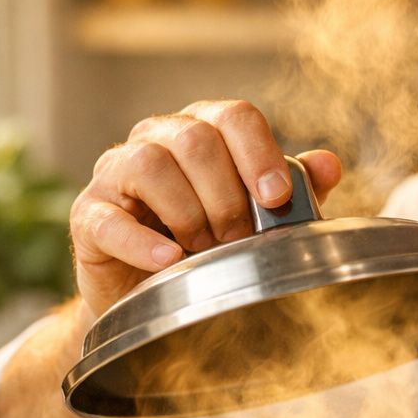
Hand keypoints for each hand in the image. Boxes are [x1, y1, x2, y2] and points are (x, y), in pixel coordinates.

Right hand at [68, 99, 342, 317]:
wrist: (157, 301)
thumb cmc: (215, 246)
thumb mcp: (263, 218)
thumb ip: (295, 189)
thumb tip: (329, 164)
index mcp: (202, 130)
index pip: (233, 116)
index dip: (259, 154)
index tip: (278, 199)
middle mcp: (156, 139)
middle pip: (195, 140)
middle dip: (227, 196)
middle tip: (240, 238)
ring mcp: (116, 173)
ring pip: (150, 164)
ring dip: (189, 213)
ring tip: (205, 249)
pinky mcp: (89, 215)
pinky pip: (110, 218)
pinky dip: (142, 241)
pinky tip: (170, 259)